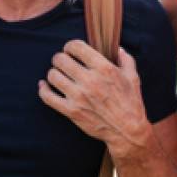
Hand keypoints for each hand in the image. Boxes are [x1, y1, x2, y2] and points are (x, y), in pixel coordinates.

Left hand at [38, 42, 151, 158]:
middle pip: (61, 60)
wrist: (127, 131)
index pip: (76, 47)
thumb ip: (126, 60)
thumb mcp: (133, 78)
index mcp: (104, 69)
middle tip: (63, 62)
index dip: (70, 46)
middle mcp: (89, 81)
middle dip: (60, 58)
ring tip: (58, 75)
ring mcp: (78, 97)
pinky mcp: (71, 111)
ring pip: (53, 76)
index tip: (70, 50)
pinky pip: (48, 97)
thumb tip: (118, 49)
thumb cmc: (131, 103)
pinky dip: (43, 89)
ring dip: (53, 72)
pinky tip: (44, 85)